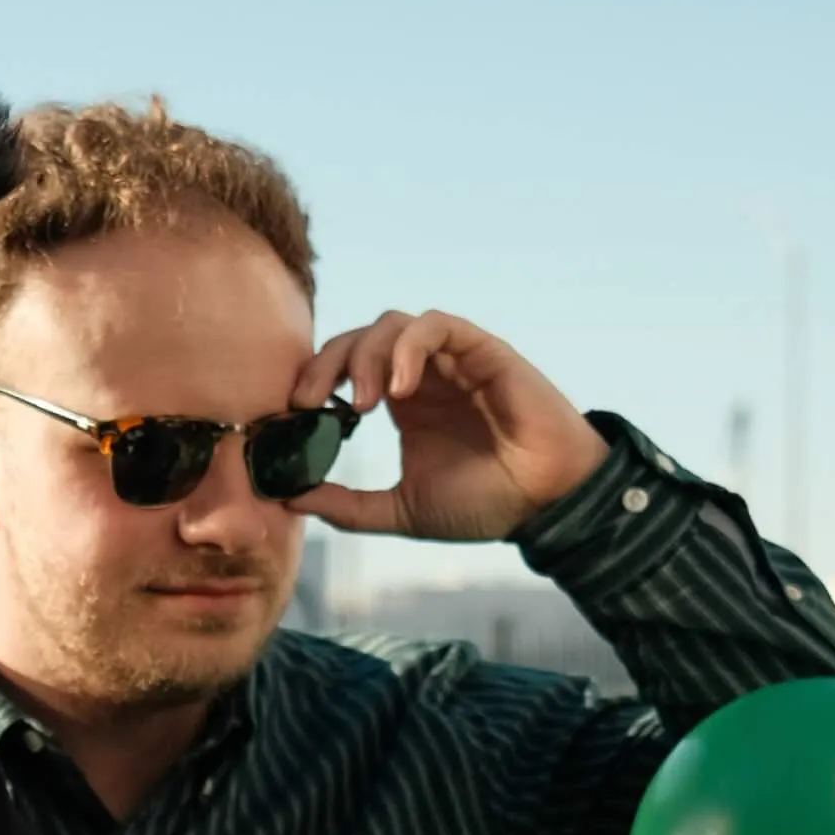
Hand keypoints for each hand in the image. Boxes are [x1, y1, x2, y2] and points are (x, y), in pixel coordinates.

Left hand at [288, 309, 608, 540]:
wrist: (546, 505)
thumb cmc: (485, 504)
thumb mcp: (402, 510)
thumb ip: (348, 506)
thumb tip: (289, 498)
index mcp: (401, 402)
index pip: (343, 368)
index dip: (314, 380)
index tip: (292, 413)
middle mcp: (422, 374)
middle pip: (359, 338)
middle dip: (326, 363)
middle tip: (308, 402)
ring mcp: (451, 359)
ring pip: (392, 324)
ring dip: (366, 355)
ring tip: (362, 405)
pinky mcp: (482, 350)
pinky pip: (437, 325)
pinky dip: (410, 348)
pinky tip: (398, 391)